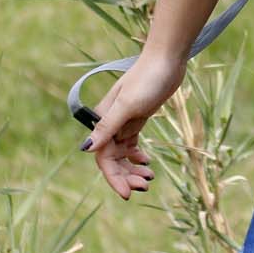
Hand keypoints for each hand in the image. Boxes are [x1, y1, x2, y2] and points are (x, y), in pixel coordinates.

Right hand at [79, 52, 186, 199]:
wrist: (167, 59)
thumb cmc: (147, 78)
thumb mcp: (127, 105)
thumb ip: (107, 127)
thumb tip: (86, 149)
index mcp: (102, 120)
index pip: (103, 157)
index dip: (114, 177)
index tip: (128, 194)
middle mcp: (110, 123)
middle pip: (113, 159)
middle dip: (126, 176)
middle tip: (145, 186)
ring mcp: (124, 121)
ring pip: (123, 154)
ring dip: (133, 168)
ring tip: (150, 178)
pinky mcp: (138, 117)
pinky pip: (132, 144)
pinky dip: (137, 156)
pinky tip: (147, 162)